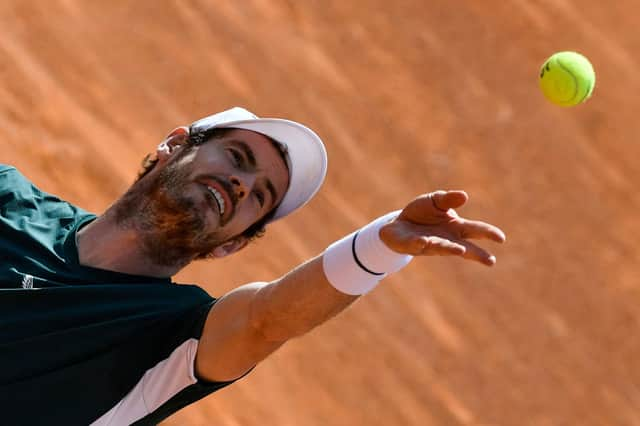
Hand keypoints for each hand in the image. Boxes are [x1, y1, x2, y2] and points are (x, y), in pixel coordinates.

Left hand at [379, 191, 505, 265]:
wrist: (397, 223)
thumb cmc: (421, 213)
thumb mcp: (435, 200)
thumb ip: (448, 199)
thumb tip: (464, 196)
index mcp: (455, 227)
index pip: (475, 230)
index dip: (488, 233)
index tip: (501, 238)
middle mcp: (445, 239)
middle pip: (464, 246)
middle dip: (476, 253)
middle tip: (490, 260)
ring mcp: (429, 244)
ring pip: (441, 247)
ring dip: (450, 248)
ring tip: (460, 250)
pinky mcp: (411, 245)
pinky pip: (416, 244)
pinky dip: (420, 243)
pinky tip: (423, 241)